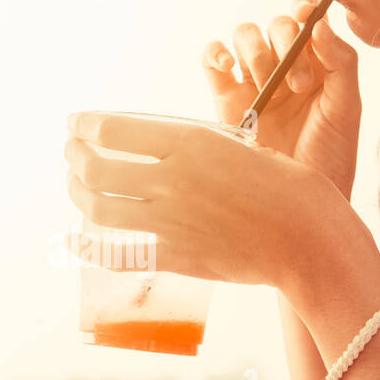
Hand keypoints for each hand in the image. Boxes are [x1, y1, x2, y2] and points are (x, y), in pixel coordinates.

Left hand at [64, 111, 361, 291]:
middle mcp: (172, 179)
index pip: (114, 128)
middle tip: (71, 151)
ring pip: (98, 208)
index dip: (86, 125)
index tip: (77, 123)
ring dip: (77, 194)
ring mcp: (170, 221)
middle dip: (74, 156)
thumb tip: (156, 148)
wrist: (308, 238)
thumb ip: (194, 148)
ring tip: (75, 184)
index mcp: (190, 142)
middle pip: (96, 167)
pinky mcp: (175, 256)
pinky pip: (119, 254)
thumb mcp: (239, 145)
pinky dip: (89, 249)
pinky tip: (73, 241)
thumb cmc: (285, 187)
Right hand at [203, 0, 361, 198]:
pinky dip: (215, 52)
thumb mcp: (348, 108)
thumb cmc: (330, 159)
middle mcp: (284, 69)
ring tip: (268, 85)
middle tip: (301, 85)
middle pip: (274, 26)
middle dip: (286, 43)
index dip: (304, 6)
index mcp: (317, 64)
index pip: (306, 18)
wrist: (298, 202)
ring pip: (243, 36)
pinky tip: (228, 67)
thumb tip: (317, 23)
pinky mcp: (224, 100)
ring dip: (255, 49)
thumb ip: (342, 61)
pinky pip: (211, 60)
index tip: (306, 12)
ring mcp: (253, 83)